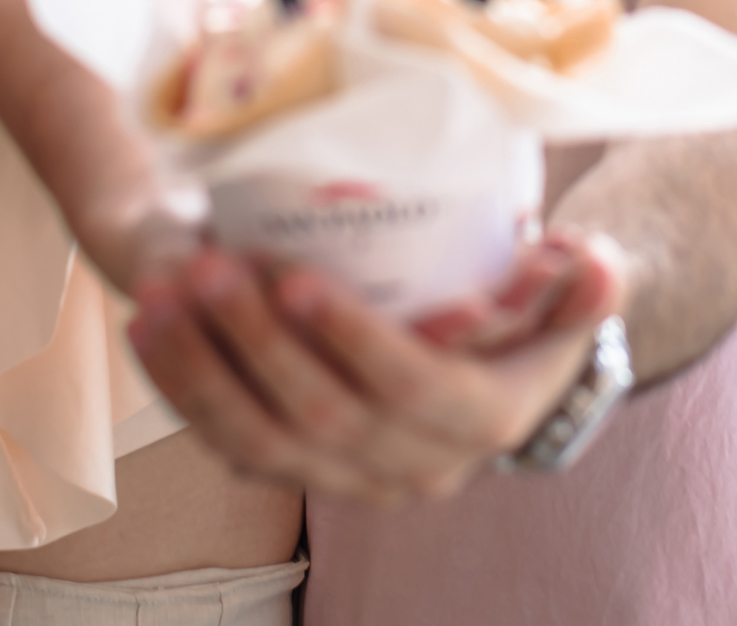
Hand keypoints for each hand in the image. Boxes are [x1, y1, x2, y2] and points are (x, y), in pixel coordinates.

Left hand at [128, 230, 622, 506]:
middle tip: (209, 267)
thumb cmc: (518, 295)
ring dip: (201, 368)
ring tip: (160, 297)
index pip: (413, 390)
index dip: (352, 340)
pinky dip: (181, 386)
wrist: (475, 343)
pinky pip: (225, 442)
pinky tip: (147, 326)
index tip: (296, 277)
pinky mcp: (292, 465)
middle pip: (322, 415)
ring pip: (259, 441)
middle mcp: (413, 464)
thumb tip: (589, 260)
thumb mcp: (566, 284)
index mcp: (482, 419)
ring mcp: (345, 475)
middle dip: (256, 342)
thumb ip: (586, 277)